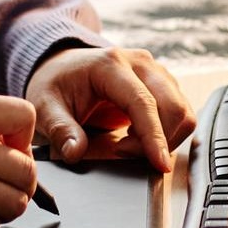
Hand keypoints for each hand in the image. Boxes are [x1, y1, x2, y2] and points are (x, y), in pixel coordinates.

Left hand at [25, 47, 196, 171]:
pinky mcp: (162, 84)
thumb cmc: (56, 83)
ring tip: (127, 144)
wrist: (63, 66)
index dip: (154, 136)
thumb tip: (75, 153)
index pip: (143, 102)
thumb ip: (61, 130)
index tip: (159, 163)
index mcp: (111, 64)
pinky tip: (136, 136)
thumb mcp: (45, 106)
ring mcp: (155, 72)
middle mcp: (140, 63)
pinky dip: (165, 133)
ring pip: (182, 111)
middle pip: (174, 106)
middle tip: (123, 153)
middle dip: (158, 141)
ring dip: (163, 138)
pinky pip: (179, 113)